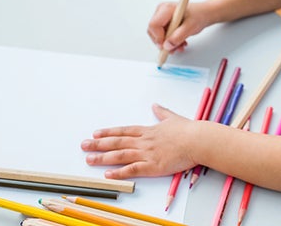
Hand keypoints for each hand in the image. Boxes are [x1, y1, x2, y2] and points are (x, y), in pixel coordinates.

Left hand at [81, 104, 195, 178]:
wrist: (197, 140)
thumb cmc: (188, 130)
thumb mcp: (173, 118)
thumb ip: (162, 113)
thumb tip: (155, 105)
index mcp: (148, 131)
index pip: (123, 131)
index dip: (108, 133)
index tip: (96, 134)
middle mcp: (144, 141)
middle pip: (117, 142)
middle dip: (98, 144)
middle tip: (84, 145)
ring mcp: (147, 153)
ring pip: (120, 155)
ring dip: (103, 158)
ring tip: (89, 159)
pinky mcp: (152, 166)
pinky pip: (132, 170)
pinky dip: (119, 172)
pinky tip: (108, 175)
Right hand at [147, 2, 209, 53]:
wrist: (204, 14)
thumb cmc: (199, 15)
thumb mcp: (191, 27)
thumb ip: (179, 36)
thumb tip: (167, 45)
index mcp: (167, 8)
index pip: (154, 25)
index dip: (158, 37)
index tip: (166, 46)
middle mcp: (162, 12)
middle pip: (153, 31)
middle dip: (164, 43)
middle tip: (175, 48)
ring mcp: (162, 18)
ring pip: (157, 36)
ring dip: (169, 44)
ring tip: (180, 45)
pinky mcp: (164, 23)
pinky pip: (162, 36)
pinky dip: (170, 42)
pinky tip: (180, 43)